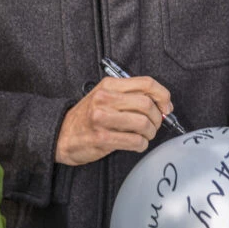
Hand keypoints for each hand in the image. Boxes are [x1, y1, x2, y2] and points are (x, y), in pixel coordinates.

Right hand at [55, 75, 172, 164]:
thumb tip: (161, 104)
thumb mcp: (105, 97)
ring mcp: (102, 118)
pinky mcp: (102, 138)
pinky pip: (134, 141)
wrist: (61, 135)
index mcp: (110, 85)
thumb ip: (130, 96)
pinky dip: (141, 144)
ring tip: (145, 135)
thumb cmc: (87, 116)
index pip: (146, 83)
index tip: (167, 106)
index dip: (163, 95)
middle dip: (157, 117)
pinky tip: (137, 144)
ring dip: (150, 132)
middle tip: (154, 125)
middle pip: (147, 103)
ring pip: (143, 123)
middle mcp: (105, 98)